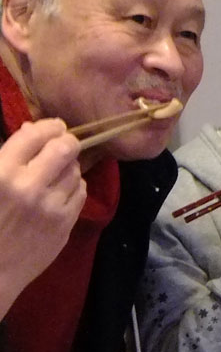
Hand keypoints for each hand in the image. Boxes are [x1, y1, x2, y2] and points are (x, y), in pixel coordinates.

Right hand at [0, 119, 84, 316]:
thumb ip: (3, 157)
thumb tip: (29, 130)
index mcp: (0, 174)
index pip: (34, 135)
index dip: (48, 126)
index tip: (52, 126)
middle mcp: (30, 188)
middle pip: (65, 149)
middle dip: (66, 141)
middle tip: (62, 142)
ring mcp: (51, 208)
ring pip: (76, 171)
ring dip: (69, 165)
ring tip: (56, 169)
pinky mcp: (65, 225)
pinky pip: (81, 193)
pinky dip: (74, 186)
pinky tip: (60, 189)